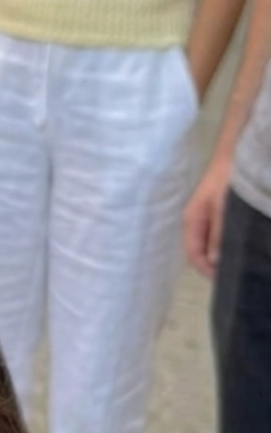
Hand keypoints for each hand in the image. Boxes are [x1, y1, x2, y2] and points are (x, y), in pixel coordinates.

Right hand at [183, 160, 229, 277]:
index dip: (207, 271)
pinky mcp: (215, 213)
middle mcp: (195, 223)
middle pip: (200, 253)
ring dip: (221, 254)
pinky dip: (226, 243)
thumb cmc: (227, 179)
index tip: (227, 279)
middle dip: (215, 265)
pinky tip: (239, 243)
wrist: (236, 153)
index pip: (193, 256)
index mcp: (192, 222)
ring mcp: (205, 218)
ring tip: (240, 259)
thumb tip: (215, 262)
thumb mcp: (224, 208)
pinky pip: (217, 235)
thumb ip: (219, 234)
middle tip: (236, 271)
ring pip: (209, 245)